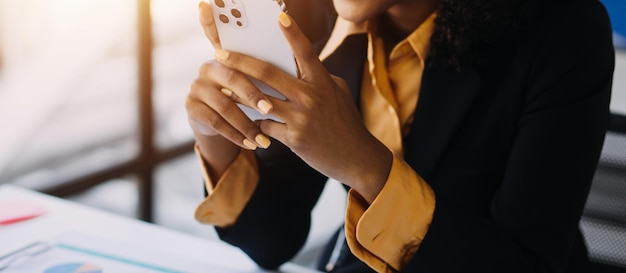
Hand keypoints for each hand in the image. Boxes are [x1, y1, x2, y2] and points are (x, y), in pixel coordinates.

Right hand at [186, 2, 273, 179]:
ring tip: (264, 138)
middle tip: (270, 108)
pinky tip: (252, 144)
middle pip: (232, 76)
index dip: (209, 21)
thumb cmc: (254, 98)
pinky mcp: (192, 108)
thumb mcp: (264, 83)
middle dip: (253, 94)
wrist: (228, 127)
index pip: (217, 33)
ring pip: (224, 104)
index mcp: (227, 53)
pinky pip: (216, 122)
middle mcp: (208, 65)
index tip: (205, 4)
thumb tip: (291, 46)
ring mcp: (197, 86)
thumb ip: (273, 66)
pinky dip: (237, 135)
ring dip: (246, 123)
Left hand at [213, 12, 392, 202]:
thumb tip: (296, 65)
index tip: (280, 17)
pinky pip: (265, 126)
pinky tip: (249, 124)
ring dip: (237, 94)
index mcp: (323, 82)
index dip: (293, 33)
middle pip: (268, 73)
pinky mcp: (293, 138)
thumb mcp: (337, 93)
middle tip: (220, 54)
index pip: (306, 52)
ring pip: (258, 101)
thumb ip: (317, 78)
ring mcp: (300, 118)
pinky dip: (256, 124)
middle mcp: (311, 97)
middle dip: (240, 61)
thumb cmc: (346, 122)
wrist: (356, 157)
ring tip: (222, 88)